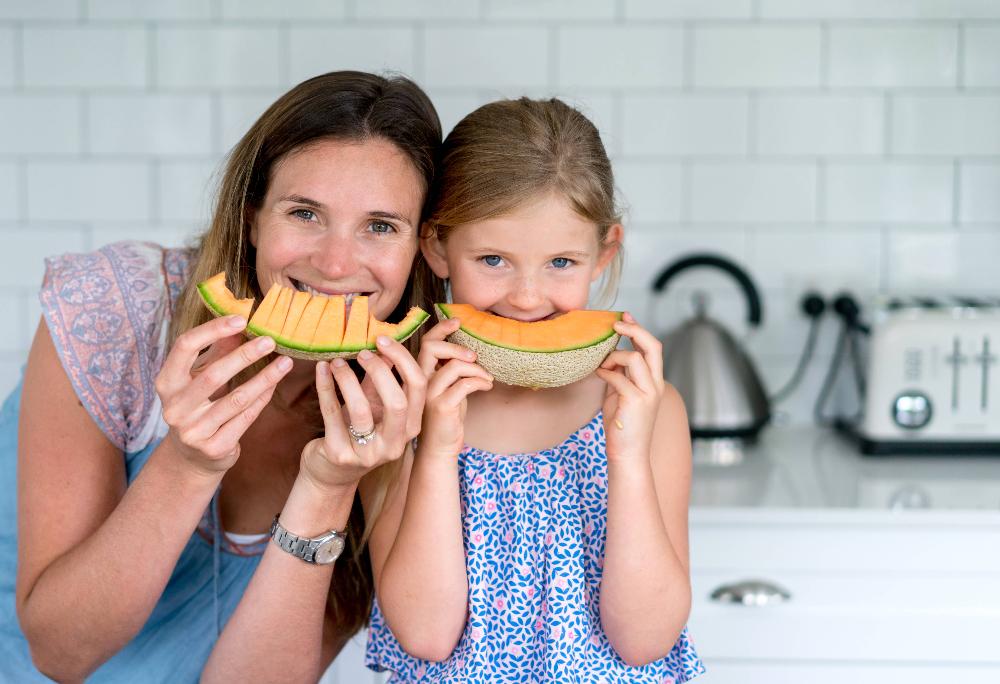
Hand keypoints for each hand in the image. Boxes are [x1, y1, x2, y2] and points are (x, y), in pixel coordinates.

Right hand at [156, 315, 292, 475]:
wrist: (192, 457)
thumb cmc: (198, 406)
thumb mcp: (200, 377)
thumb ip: (216, 351)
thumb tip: (239, 325)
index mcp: (166, 383)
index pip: (185, 347)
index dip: (212, 330)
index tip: (241, 319)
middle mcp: (174, 408)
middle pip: (213, 375)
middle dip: (245, 356)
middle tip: (270, 341)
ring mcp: (193, 431)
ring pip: (236, 399)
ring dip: (265, 378)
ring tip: (285, 363)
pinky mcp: (214, 448)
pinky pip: (246, 418)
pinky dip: (263, 398)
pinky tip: (275, 384)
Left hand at [300, 335, 426, 491]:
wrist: (332, 472)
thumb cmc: (357, 432)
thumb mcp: (374, 405)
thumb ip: (381, 379)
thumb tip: (385, 343)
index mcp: (410, 427)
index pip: (418, 387)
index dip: (403, 359)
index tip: (383, 340)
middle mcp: (394, 443)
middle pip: (398, 402)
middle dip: (380, 370)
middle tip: (362, 352)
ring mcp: (368, 453)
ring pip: (361, 410)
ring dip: (347, 379)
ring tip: (336, 361)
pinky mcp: (340, 455)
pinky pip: (332, 414)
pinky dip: (326, 387)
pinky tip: (322, 370)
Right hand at [417, 318, 492, 459]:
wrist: (440, 448)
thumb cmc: (447, 416)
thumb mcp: (449, 388)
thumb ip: (452, 369)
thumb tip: (471, 349)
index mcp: (421, 373)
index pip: (426, 342)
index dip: (441, 328)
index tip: (458, 321)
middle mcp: (420, 381)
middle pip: (432, 348)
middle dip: (457, 347)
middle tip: (475, 356)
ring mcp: (429, 394)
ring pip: (454, 366)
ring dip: (477, 369)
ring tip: (487, 378)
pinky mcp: (442, 406)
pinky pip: (465, 384)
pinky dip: (480, 381)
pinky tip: (487, 387)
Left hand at [594, 312, 664, 462]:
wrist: (627, 455)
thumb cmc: (622, 426)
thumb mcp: (620, 395)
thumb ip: (619, 375)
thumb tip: (609, 356)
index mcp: (655, 382)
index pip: (652, 348)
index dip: (639, 329)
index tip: (624, 316)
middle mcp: (656, 385)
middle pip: (653, 346)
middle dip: (634, 329)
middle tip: (616, 323)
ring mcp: (648, 393)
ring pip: (634, 357)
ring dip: (614, 356)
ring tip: (601, 365)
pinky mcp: (636, 402)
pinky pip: (618, 377)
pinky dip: (605, 373)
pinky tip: (597, 375)